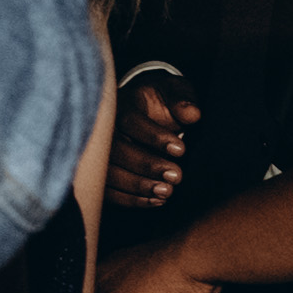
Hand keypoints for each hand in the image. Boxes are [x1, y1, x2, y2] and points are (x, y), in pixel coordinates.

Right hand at [102, 71, 200, 224]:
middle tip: (177, 176)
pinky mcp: (102, 172)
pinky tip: (156, 201)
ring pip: (109, 173)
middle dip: (147, 165)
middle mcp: (104, 129)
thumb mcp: (175, 92)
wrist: (147, 109)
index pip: (129, 120)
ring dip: (138, 186)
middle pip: (115, 150)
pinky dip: (132, 199)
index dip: (153, 137)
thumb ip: (183, 101)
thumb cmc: (162, 100)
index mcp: (121, 104)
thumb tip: (193, 114)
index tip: (181, 149)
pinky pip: (109, 190)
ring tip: (167, 192)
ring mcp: (99, 152)